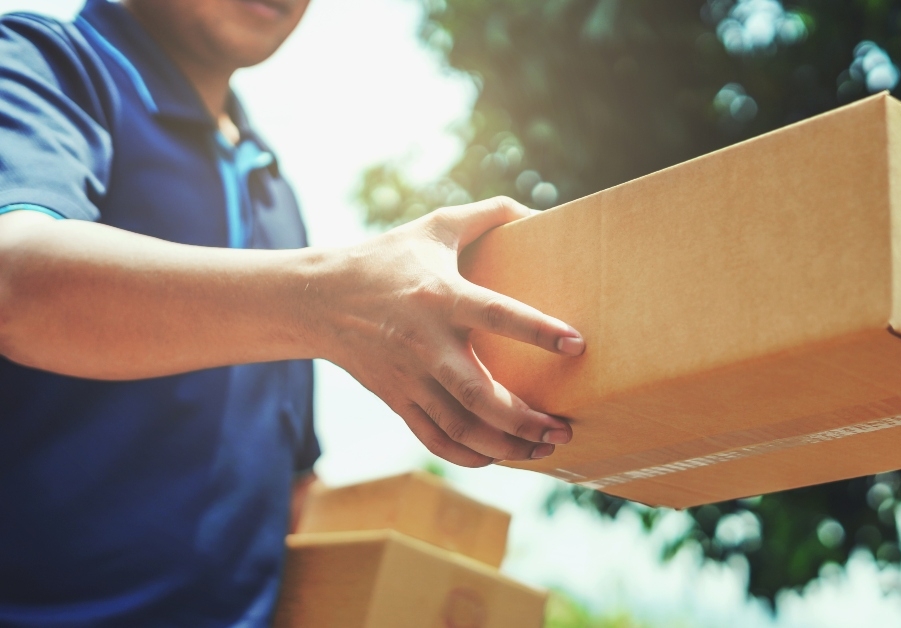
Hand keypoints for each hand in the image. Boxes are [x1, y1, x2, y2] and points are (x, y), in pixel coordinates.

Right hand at [310, 197, 583, 467]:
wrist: (317, 299)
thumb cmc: (387, 257)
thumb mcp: (435, 226)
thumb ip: (489, 214)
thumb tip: (539, 212)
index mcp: (441, 296)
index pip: (495, 314)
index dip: (537, 330)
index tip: (577, 344)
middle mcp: (426, 343)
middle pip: (477, 393)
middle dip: (524, 419)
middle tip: (564, 429)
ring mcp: (409, 377)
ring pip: (460, 426)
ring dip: (505, 446)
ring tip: (543, 449)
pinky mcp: (396, 399)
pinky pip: (434, 439)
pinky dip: (468, 456)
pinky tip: (499, 457)